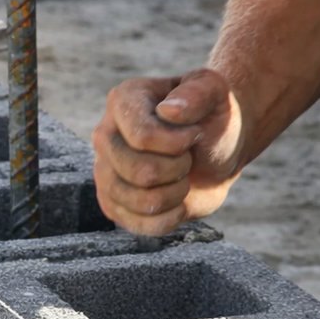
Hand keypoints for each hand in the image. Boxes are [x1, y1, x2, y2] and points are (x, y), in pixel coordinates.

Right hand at [91, 69, 244, 235]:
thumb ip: (197, 93)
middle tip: (188, 157)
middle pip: (141, 172)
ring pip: (143, 202)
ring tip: (182, 177)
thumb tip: (168, 111)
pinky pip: (144, 226)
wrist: (214, 151)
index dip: (179, 144)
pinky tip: (177, 199)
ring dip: (178, 193)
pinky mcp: (112, 205)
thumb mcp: (215, 92)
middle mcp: (104, 136)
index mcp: (122, 101)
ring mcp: (103, 173)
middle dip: (179, 169)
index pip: (143, 137)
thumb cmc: (211, 116)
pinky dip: (172, 216)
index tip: (195, 134)